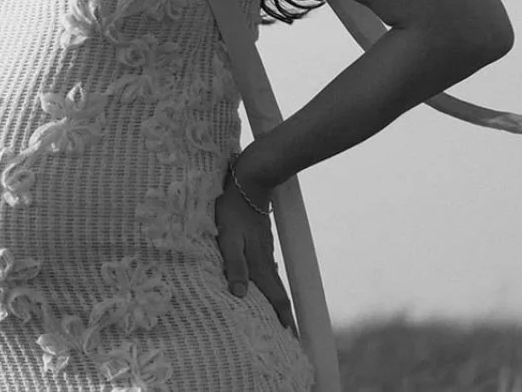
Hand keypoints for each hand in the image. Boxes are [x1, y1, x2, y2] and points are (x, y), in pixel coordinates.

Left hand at [216, 170, 295, 332]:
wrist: (250, 182)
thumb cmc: (233, 210)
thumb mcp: (227, 238)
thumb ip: (234, 265)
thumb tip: (240, 295)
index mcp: (259, 264)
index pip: (275, 298)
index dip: (284, 319)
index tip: (294, 339)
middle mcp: (266, 260)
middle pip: (278, 293)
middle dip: (285, 315)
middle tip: (291, 336)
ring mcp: (265, 250)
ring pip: (274, 281)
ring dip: (277, 300)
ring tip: (278, 316)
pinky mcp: (261, 241)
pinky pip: (268, 270)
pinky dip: (270, 284)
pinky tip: (264, 285)